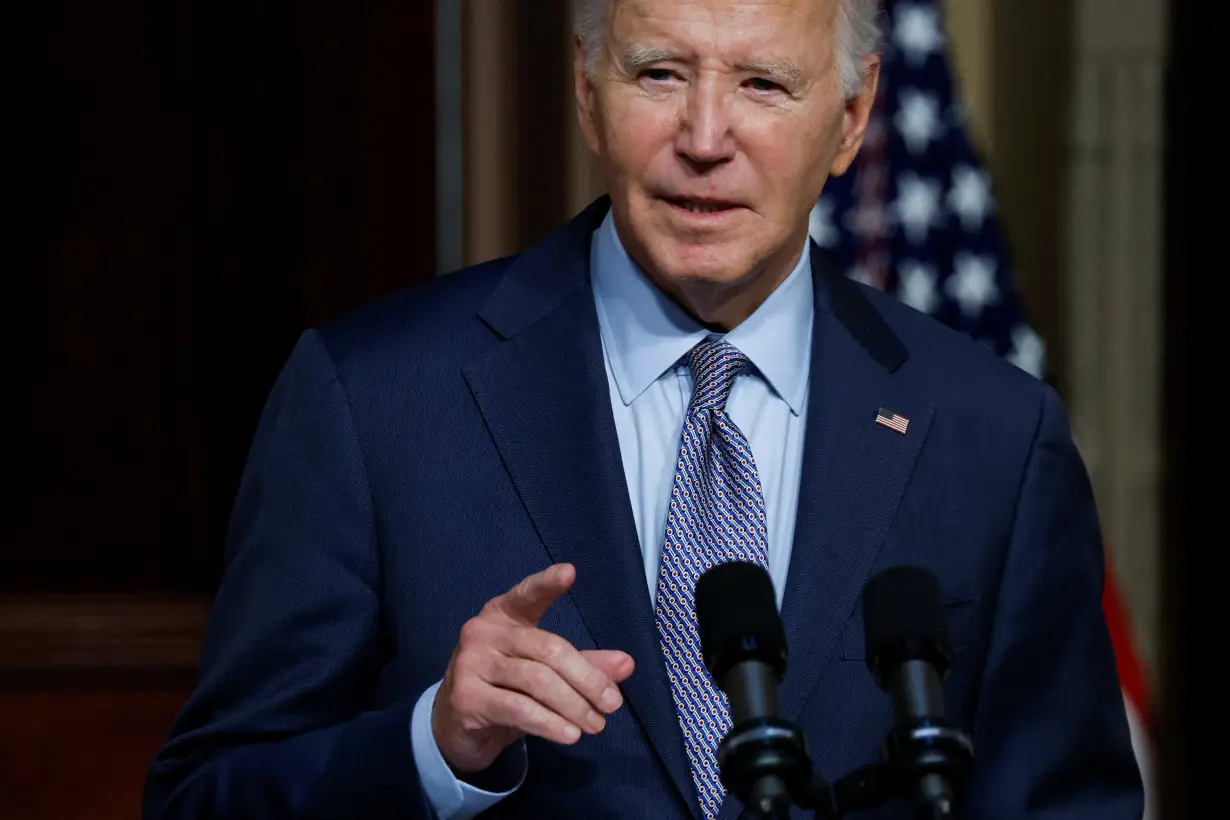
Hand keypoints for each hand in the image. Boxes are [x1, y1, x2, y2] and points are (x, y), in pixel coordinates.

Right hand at [432, 563, 635, 773]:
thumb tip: (626, 664)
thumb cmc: (504, 686)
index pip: (526, 595)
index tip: (570, 572)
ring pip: (536, 681)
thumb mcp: (542, 671)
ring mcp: (471, 664)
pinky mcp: (466, 697)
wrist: (455, 724)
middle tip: (612, 703)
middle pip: (547, 649)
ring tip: (596, 724)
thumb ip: (583, 664)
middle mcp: (482, 632)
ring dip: (573, 706)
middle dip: (586, 678)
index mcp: (502, 615)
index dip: (546, 584)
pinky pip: (518, 708)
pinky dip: (549, 724)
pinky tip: (570, 734)